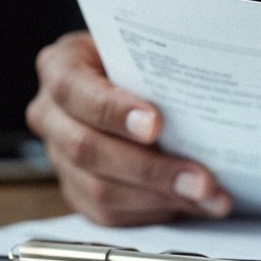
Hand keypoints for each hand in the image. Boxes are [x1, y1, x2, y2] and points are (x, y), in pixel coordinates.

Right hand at [27, 31, 232, 224]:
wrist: (120, 77)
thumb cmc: (135, 60)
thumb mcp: (140, 47)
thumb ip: (158, 68)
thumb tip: (210, 92)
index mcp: (59, 68)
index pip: (75, 90)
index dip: (114, 111)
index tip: (156, 125)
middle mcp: (50, 115)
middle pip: (88, 149)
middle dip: (150, 168)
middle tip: (200, 179)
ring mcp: (59, 157)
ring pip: (99, 190)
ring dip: (160, 197)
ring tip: (208, 196)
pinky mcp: (76, 191)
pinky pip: (110, 213)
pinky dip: (154, 211)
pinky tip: (192, 203)